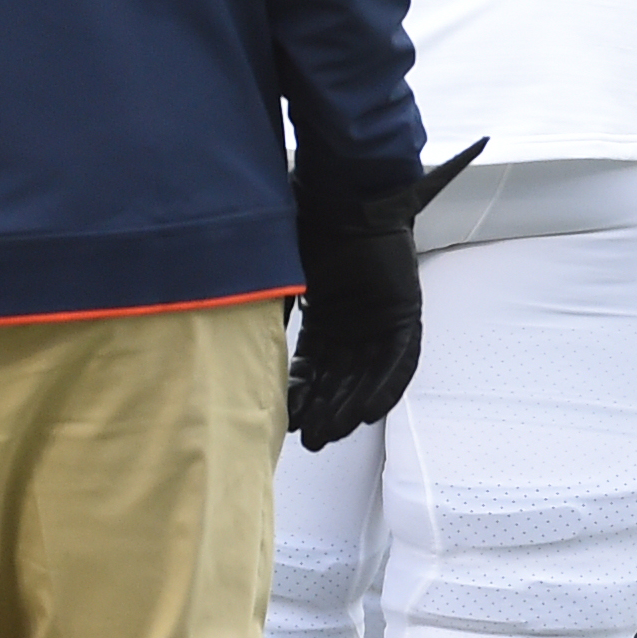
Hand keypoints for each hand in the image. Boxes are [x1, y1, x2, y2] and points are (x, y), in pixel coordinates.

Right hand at [285, 141, 479, 451]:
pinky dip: (385, 386)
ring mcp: (382, 319)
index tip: (286, 419)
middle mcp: (354, 323)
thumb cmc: (306, 228)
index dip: (301, 394)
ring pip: (368, 375)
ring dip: (351, 405)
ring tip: (333, 433)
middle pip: (340, 378)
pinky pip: (400, 360)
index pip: (313, 367)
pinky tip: (367, 412)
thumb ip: (266, 309)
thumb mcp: (278, 278)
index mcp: (325, 316)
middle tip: (311, 440)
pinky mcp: (406, 313)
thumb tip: (230, 341)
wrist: (343, 197)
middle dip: (325, 410)